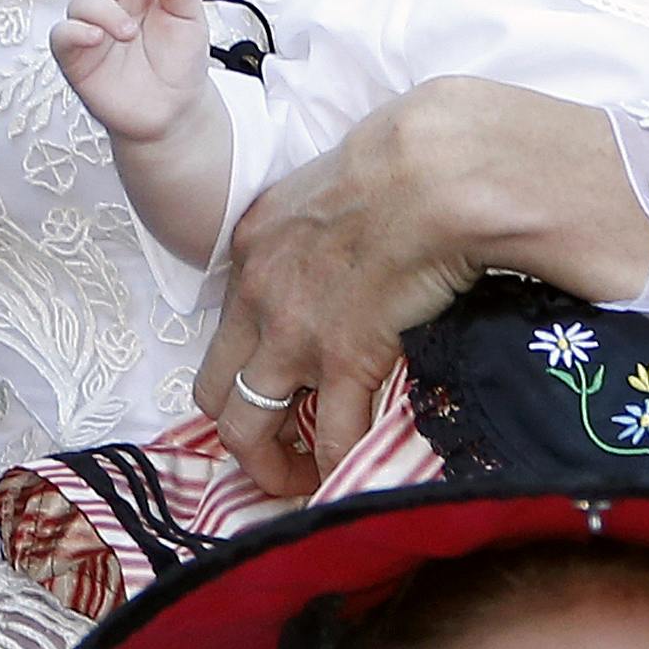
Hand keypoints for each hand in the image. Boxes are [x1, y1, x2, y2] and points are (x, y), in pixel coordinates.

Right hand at [50, 0, 218, 146]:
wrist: (174, 111)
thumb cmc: (180, 62)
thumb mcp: (193, 20)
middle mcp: (112, 3)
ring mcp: (92, 28)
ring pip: (82, 1)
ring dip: (105, 10)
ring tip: (128, 32)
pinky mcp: (77, 57)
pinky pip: (63, 36)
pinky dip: (77, 32)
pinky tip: (96, 37)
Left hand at [198, 78, 646, 494]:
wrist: (434, 169)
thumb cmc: (404, 163)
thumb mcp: (333, 192)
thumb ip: (324, 232)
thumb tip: (353, 254)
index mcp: (253, 249)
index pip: (224, 329)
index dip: (243, 371)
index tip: (271, 394)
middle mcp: (256, 294)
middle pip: (214, 388)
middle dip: (239, 433)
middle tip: (275, 457)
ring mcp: (293, 332)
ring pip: (247, 426)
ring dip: (272, 466)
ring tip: (302, 484)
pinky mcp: (344, 359)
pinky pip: (332, 437)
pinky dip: (339, 469)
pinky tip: (354, 479)